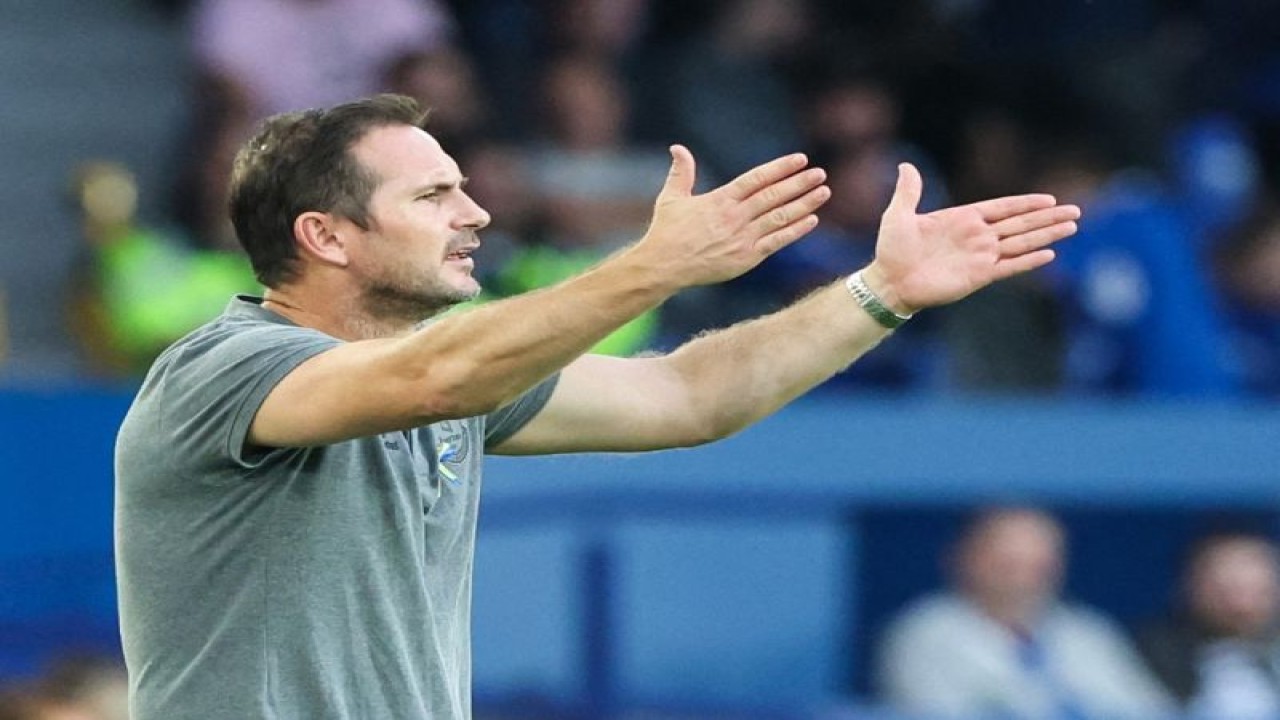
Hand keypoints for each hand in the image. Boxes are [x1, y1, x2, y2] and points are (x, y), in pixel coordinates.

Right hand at [634, 145, 830, 286]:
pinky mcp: (746, 258)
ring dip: (804, 204)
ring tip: (823, 192)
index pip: (756, 178)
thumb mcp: (671, 198)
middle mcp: (735, 216)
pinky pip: (776, 242)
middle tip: (820, 173)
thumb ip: (681, 172)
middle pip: (773, 195)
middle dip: (799, 183)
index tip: (800, 159)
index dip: (780, 168)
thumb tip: (678, 148)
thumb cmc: (666, 233)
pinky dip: (794, 231)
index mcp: (720, 199)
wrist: (663, 266)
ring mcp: (742, 238)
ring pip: (779, 217)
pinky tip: (811, 220)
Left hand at [864, 163, 1079, 314]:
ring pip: (1021, 243)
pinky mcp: (978, 276)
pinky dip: (1028, 261)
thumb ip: (908, 192)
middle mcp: (977, 236)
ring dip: (1046, 235)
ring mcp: (980, 256)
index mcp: (963, 218)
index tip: (1050, 199)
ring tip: (1071, 227)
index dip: (1026, 203)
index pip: (1002, 208)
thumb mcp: (898, 215)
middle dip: (1047, 217)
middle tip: (1075, 211)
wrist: (890, 283)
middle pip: (1020, 224)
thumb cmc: (892, 250)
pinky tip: (1048, 254)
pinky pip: (1009, 267)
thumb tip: (906, 166)